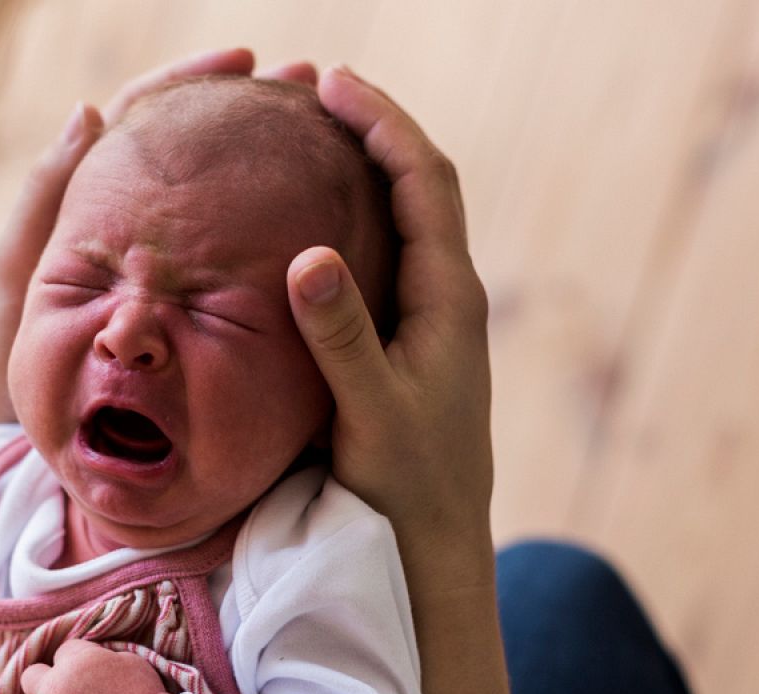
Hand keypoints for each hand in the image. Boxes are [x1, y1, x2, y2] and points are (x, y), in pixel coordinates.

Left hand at [0, 48, 317, 425]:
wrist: (19, 418)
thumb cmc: (8, 344)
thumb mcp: (18, 265)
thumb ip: (46, 194)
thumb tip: (90, 110)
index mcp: (94, 193)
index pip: (148, 113)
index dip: (193, 80)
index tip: (243, 61)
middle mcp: (137, 217)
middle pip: (199, 144)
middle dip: (252, 108)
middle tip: (306, 84)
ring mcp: (166, 259)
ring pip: (222, 195)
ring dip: (269, 160)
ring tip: (325, 134)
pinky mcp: (187, 300)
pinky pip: (231, 255)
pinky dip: (268, 228)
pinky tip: (313, 219)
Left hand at [20, 640, 187, 693]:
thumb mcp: (129, 660)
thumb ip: (97, 657)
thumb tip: (87, 660)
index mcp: (75, 662)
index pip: (62, 651)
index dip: (79, 659)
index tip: (93, 671)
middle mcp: (54, 691)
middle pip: (31, 676)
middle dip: (47, 678)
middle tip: (69, 688)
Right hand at [286, 66, 493, 582]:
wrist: (436, 546)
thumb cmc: (406, 486)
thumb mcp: (369, 413)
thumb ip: (341, 337)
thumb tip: (310, 255)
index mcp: (449, 298)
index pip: (424, 181)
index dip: (382, 122)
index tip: (330, 82)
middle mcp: (449, 297)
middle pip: (420, 184)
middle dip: (373, 127)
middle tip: (314, 88)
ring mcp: (433, 319)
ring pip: (405, 217)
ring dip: (366, 167)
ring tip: (312, 134)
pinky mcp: (411, 343)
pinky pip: (387, 255)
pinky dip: (355, 216)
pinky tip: (313, 221)